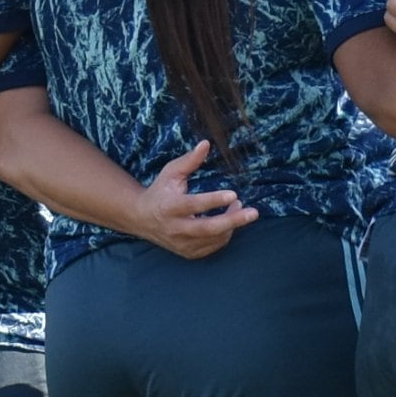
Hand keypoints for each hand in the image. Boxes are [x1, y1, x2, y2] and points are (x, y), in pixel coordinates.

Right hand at [130, 141, 256, 260]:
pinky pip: (212, 246)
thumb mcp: (171, 173)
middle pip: (207, 229)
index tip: (233, 194)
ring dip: (231, 224)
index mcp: (169, 207)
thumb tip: (206, 144)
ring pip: (213, 239)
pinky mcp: (187, 252)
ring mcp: (181, 243)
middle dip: (232, 221)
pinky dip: (224, 234)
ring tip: (239, 207)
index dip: (213, 201)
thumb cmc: (160, 191)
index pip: (193, 205)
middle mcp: (174, 228)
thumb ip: (189, 160)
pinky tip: (228, 221)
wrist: (141, 219)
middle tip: (253, 213)